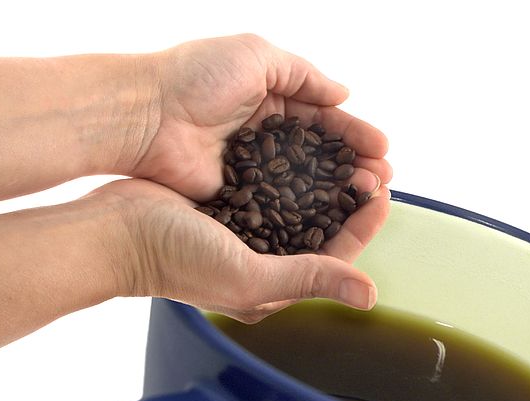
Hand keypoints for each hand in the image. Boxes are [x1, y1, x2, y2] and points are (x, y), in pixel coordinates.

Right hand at [104, 178, 390, 322]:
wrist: (114, 230)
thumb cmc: (176, 260)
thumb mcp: (250, 276)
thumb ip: (310, 280)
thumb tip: (370, 295)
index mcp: (274, 288)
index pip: (335, 257)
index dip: (363, 226)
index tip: (383, 193)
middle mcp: (264, 261)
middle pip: (322, 229)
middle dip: (350, 200)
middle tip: (373, 168)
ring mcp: (246, 231)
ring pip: (301, 205)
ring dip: (327, 181)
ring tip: (349, 153)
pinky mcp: (228, 204)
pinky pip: (272, 185)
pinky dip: (294, 169)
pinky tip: (308, 146)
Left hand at [130, 34, 391, 201]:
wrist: (145, 115)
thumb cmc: (195, 77)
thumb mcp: (256, 55)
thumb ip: (303, 75)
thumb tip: (342, 94)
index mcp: (269, 100)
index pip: (322, 119)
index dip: (353, 133)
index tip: (381, 147)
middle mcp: (264, 137)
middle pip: (320, 155)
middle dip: (354, 164)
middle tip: (383, 177)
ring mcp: (252, 171)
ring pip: (305, 184)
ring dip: (339, 189)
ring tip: (369, 194)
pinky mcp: (238, 198)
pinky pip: (279, 207)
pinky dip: (308, 211)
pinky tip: (333, 215)